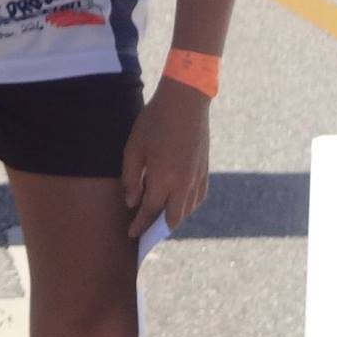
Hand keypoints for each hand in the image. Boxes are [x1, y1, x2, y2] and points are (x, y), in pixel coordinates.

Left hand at [121, 79, 210, 235]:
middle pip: (172, 218)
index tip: (131, 235)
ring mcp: (197, 178)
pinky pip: (198, 198)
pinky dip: (187, 206)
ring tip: (159, 220)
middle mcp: (184, 183)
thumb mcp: (134, 148)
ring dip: (174, 218)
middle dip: (157, 229)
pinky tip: (179, 204)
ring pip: (187, 210)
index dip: (140, 225)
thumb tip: (132, 203)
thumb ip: (131, 179)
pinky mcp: (205, 170)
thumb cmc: (154, 122)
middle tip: (145, 232)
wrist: (185, 101)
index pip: (150, 211)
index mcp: (164, 179)